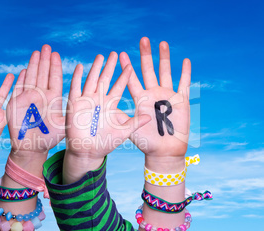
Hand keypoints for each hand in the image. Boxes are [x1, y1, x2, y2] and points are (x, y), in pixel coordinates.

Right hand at [6, 45, 64, 155]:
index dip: (55, 66)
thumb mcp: (63, 125)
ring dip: (33, 65)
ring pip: (31, 77)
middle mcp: (41, 95)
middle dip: (44, 60)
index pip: (54, 78)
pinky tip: (23, 70)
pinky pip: (18, 88)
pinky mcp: (16, 103)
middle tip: (46, 46)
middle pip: (43, 74)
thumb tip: (81, 102)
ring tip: (36, 52)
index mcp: (53, 98)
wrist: (32, 147)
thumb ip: (70, 113)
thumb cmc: (49, 138)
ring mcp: (28, 98)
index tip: (56, 54)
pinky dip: (20, 79)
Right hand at [63, 52, 150, 182]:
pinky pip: (76, 88)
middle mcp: (99, 100)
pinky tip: (81, 67)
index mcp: (110, 104)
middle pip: (105, 79)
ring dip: (96, 68)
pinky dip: (78, 77)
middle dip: (110, 67)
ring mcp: (87, 101)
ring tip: (100, 56)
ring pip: (92, 80)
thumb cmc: (105, 143)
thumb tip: (149, 116)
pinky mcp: (76, 104)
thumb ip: (135, 123)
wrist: (88, 152)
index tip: (130, 65)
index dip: (124, 76)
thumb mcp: (123, 132)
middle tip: (114, 53)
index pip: (118, 86)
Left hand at [119, 37, 190, 167]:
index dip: (126, 67)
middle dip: (146, 55)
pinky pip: (184, 84)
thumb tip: (105, 108)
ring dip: (164, 58)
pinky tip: (185, 60)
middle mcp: (153, 94)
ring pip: (165, 72)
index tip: (119, 54)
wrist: (164, 151)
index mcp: (140, 99)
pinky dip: (185, 73)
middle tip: (143, 39)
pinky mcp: (181, 101)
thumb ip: (121, 118)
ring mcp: (167, 96)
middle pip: (149, 70)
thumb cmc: (146, 142)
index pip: (132, 80)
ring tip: (162, 43)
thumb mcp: (129, 129)